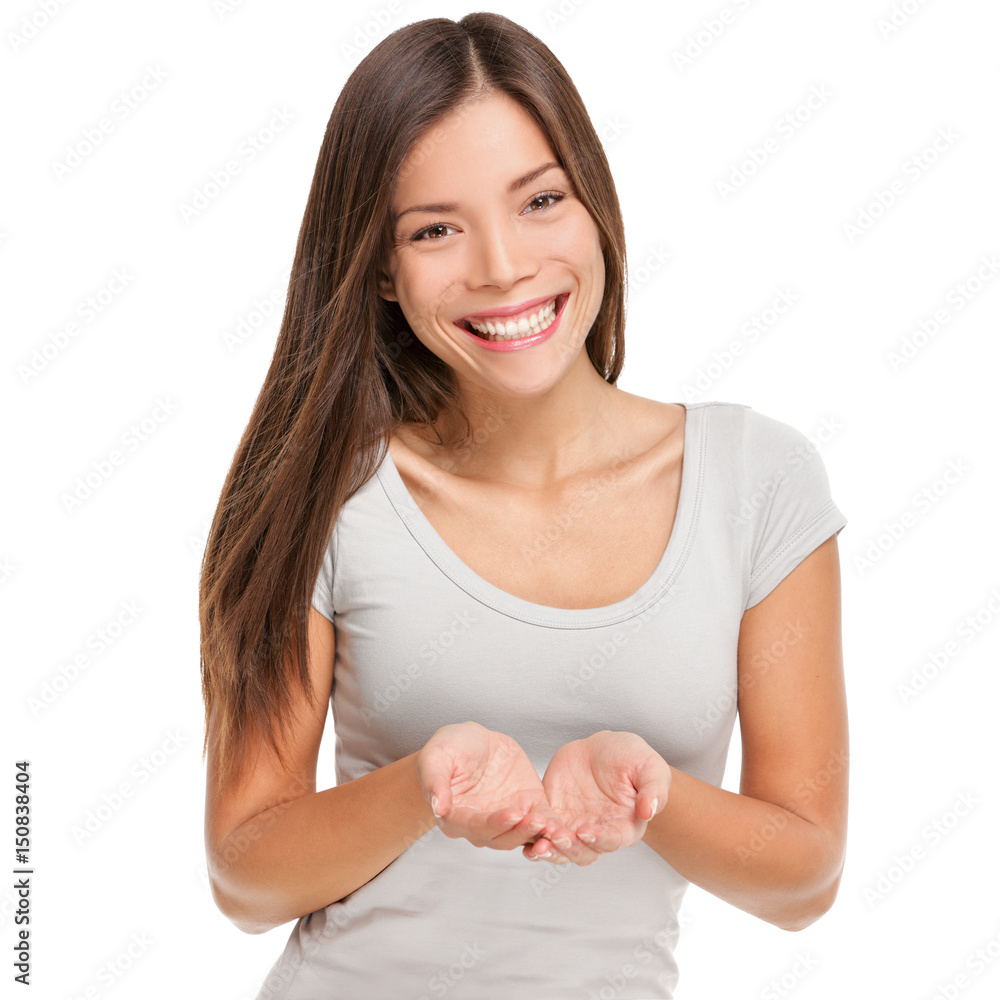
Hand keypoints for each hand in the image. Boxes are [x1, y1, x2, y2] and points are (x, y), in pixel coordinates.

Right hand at [415, 721, 577, 851]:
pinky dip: (551, 827)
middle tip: (536, 821)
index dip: (494, 823)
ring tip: (551, 825)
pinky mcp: (528, 806)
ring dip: (537, 834)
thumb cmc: (450, 748)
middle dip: (520, 831)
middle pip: (502, 837)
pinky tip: (562, 826)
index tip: (511, 814)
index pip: (476, 826)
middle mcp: (482, 825)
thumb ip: (435, 780)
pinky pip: (541, 821)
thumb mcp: (436, 755)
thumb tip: (436, 806)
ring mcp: (507, 818)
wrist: (473, 742)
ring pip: (522, 835)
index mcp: (456, 816)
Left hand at [522, 730, 670, 866]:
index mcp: (624, 826)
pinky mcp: (553, 814)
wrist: (604, 749)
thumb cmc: (632, 759)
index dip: (600, 839)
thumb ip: (653, 789)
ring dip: (548, 850)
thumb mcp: (649, 766)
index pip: (612, 840)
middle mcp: (597, 833)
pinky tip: (520, 831)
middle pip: (582, 853)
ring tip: (537, 844)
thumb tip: (650, 810)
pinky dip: (530, 836)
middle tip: (557, 836)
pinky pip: (540, 831)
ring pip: (559, 850)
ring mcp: (573, 826)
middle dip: (569, 848)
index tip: (586, 831)